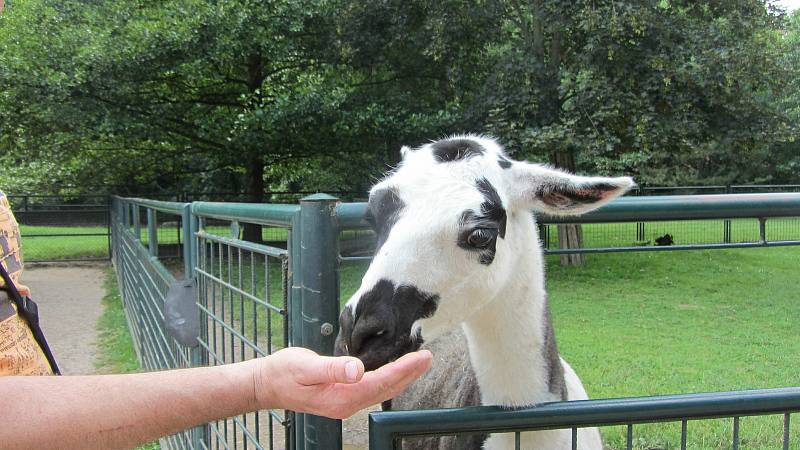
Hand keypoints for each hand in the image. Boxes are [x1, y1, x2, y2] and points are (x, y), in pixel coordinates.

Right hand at [250, 347, 431, 418]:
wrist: (267, 384)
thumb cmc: (283, 374)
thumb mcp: (304, 367)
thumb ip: (332, 368)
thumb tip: (357, 369)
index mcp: (341, 397)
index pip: (380, 383)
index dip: (403, 370)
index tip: (421, 357)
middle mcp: (347, 403)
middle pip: (386, 388)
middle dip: (409, 373)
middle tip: (428, 357)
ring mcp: (346, 402)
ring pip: (382, 389)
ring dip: (402, 376)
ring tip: (418, 362)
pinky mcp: (343, 396)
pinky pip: (372, 387)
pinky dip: (388, 377)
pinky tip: (394, 368)